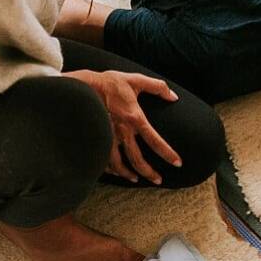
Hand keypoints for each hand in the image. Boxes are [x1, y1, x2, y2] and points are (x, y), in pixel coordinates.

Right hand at [65, 70, 180, 183]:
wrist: (83, 85)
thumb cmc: (110, 82)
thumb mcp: (136, 80)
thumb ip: (158, 87)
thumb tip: (174, 97)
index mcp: (134, 117)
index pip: (155, 140)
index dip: (167, 153)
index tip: (177, 163)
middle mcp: (122, 131)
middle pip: (137, 159)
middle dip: (149, 172)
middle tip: (158, 180)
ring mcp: (108, 136)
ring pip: (118, 164)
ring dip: (128, 174)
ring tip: (136, 179)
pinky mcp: (97, 137)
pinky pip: (103, 159)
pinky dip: (110, 168)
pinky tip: (116, 171)